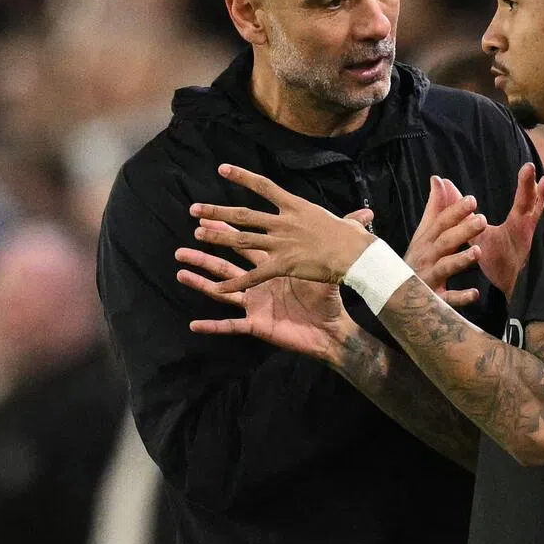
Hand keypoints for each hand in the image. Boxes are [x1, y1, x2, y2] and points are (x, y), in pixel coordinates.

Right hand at [175, 209, 373, 362]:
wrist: (332, 329)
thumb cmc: (328, 297)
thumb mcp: (327, 266)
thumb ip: (336, 240)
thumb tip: (363, 214)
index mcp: (273, 267)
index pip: (248, 243)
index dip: (229, 230)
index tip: (211, 217)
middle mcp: (260, 283)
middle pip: (228, 263)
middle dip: (207, 251)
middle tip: (188, 237)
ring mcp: (255, 304)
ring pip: (222, 291)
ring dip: (201, 283)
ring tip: (180, 273)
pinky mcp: (257, 324)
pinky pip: (231, 326)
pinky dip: (212, 326)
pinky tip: (194, 324)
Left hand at [190, 164, 375, 291]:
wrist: (356, 256)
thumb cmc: (355, 240)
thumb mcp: (350, 224)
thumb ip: (350, 220)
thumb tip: (363, 217)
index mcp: (297, 207)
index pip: (264, 187)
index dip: (242, 177)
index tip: (222, 169)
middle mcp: (284, 223)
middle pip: (243, 215)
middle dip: (217, 212)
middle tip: (195, 210)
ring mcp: (281, 244)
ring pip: (241, 240)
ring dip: (218, 237)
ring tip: (197, 234)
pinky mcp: (282, 266)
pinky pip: (253, 276)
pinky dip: (234, 283)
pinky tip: (217, 287)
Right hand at [405, 175, 486, 306]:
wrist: (395, 297)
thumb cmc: (417, 259)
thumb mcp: (424, 233)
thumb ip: (435, 207)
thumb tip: (438, 179)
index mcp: (426, 241)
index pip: (441, 222)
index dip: (455, 211)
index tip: (472, 200)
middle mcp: (426, 257)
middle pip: (444, 242)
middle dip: (462, 230)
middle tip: (482, 220)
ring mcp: (428, 279)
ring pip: (444, 268)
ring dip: (460, 259)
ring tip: (478, 251)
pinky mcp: (433, 300)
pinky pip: (447, 300)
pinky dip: (460, 297)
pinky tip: (475, 293)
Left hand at [470, 163, 543, 297]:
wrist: (510, 291)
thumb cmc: (500, 260)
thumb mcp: (480, 236)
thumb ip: (464, 215)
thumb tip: (443, 185)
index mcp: (522, 220)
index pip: (526, 197)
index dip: (527, 183)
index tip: (528, 167)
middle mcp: (536, 229)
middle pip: (541, 208)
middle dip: (543, 195)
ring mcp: (543, 245)